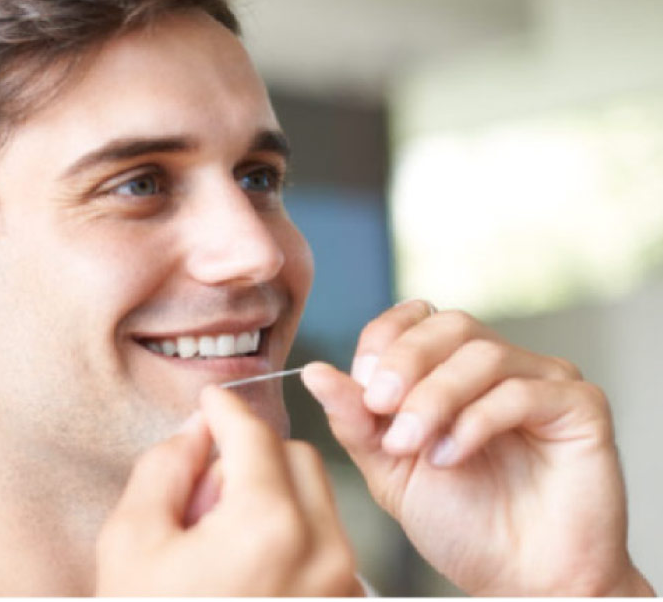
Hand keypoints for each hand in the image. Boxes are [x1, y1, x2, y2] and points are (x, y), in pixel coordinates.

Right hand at [96, 385, 361, 595]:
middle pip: (297, 457)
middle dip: (252, 456)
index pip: (254, 434)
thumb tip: (198, 429)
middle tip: (205, 493)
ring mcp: (340, 588)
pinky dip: (290, 534)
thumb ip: (167, 465)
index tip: (210, 402)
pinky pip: (324, 543)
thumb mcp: (132, 539)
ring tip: (222, 541)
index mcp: (267, 527)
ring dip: (273, 494)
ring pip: (317, 499)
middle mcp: (321, 554)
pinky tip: (245, 569)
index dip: (225, 409)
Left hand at [302, 300, 654, 595]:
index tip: (361, 385)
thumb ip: (355, 419)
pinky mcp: (579, 407)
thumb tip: (314, 372)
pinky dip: (476, 420)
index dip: (383, 341)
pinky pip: (523, 391)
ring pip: (482, 354)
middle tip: (380, 408)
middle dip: (404, 364)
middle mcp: (499, 366)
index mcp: (451, 370)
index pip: (414, 319)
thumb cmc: (461, 525)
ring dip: (435, 398)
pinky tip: (451, 457)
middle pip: (448, 325)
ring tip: (413, 447)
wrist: (521, 584)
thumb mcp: (389, 468)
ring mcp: (543, 381)